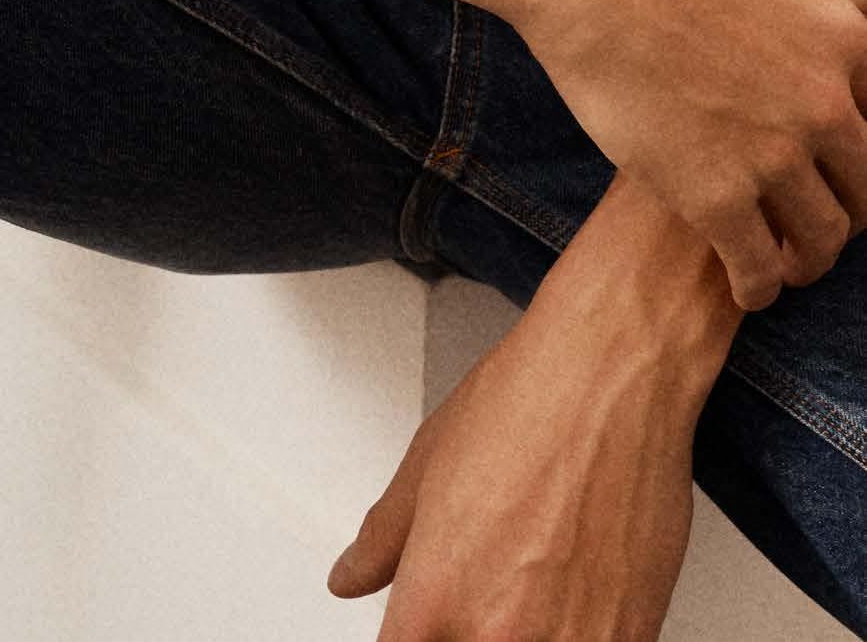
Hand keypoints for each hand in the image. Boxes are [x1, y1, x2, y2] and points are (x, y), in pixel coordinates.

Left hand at [325, 246, 696, 639]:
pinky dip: (579, 630)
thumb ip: (383, 539)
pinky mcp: (630, 641)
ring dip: (528, 630)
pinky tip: (578, 584)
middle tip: (490, 582)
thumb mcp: (426, 465)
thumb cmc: (530, 401)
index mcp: (434, 603)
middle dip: (472, 627)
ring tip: (539, 577)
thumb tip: (353, 575)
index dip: (416, 634)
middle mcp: (498, 638)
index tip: (428, 618)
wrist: (616, 369)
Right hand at [516, 0, 866, 308]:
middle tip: (822, 217)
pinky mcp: (714, 196)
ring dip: (810, 258)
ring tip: (790, 263)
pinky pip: (758, 268)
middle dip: (848, 210)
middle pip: (866, 190)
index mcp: (846, 39)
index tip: (842, 164)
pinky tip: (749, 286)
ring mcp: (772, 154)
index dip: (863, 151)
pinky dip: (761, 287)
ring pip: (823, 238)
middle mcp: (824, 103)